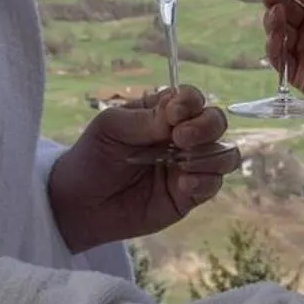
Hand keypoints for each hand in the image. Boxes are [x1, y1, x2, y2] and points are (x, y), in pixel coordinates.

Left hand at [48, 86, 241, 253]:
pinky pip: (214, 184)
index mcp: (163, 113)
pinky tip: (183, 184)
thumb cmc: (92, 157)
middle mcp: (182, 137)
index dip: (190, 102)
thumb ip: (146, 120)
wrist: (78, 204)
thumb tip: (178, 115)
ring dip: (211, 155)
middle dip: (205, 126)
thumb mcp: (110, 127)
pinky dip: (205, 181)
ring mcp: (188, 166)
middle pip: (216, 122)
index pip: (192, 99)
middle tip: (180, 138)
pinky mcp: (189, 195)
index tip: (174, 114)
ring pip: (225, 153)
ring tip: (183, 164)